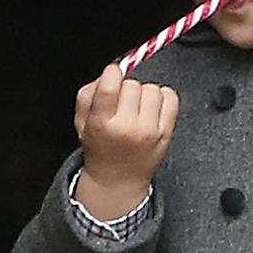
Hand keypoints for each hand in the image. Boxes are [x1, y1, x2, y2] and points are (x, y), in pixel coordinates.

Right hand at [74, 62, 178, 218]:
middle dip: (126, 87)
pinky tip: (152, 106)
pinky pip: (171, 98)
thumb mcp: (81, 123)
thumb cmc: (100, 147)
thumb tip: (110, 72)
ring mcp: (150, 131)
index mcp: (102, 124)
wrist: (118, 180)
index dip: (112, 72)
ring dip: (144, 92)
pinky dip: (163, 96)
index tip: (112, 73)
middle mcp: (127, 128)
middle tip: (122, 102)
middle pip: (133, 85)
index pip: (110, 87)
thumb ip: (87, 94)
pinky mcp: (166, 133)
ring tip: (136, 107)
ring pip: (152, 89)